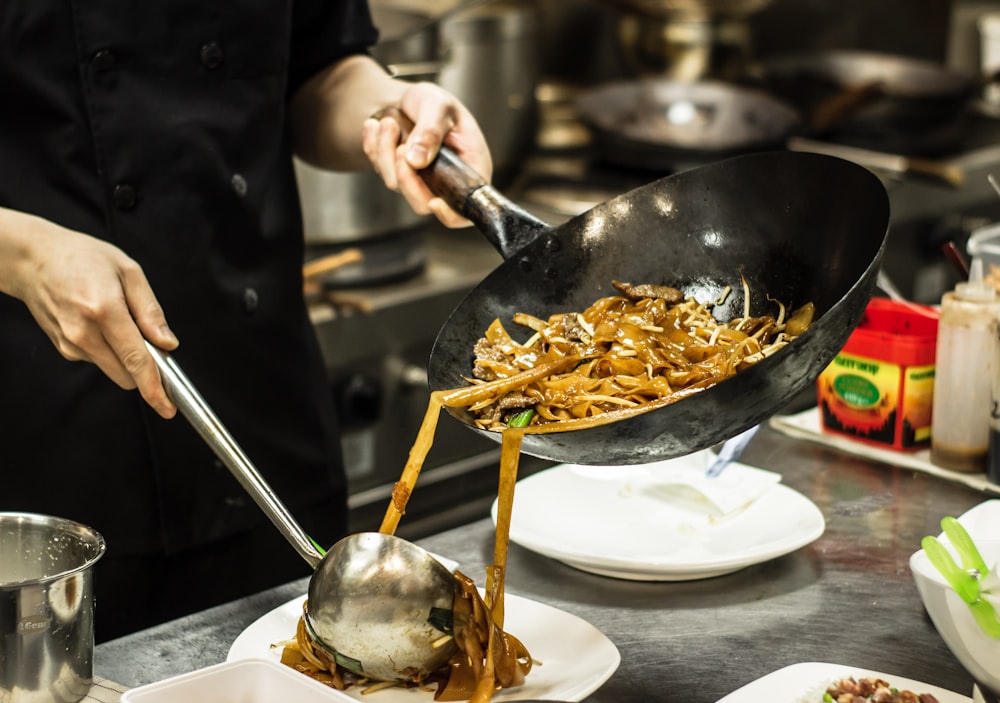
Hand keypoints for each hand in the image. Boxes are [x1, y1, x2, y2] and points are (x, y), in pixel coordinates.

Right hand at [9, 215, 178, 417]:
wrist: (34, 260)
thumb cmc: (83, 258)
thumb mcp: (128, 271)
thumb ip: (150, 311)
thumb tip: (168, 344)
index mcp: (104, 310)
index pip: (135, 359)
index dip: (154, 387)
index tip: (167, 407)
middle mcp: (84, 332)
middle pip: (126, 374)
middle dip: (146, 368)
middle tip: (152, 341)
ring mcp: (70, 344)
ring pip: (114, 369)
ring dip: (127, 357)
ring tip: (119, 320)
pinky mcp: (64, 349)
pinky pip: (100, 359)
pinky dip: (110, 349)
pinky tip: (102, 323)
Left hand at [362, 82, 492, 227]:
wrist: (409, 98)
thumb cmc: (434, 102)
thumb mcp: (438, 106)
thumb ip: (430, 131)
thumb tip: (416, 160)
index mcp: (470, 168)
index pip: (465, 209)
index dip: (451, 215)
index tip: (434, 203)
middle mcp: (446, 181)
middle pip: (423, 202)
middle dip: (406, 176)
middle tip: (401, 147)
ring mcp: (420, 181)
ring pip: (396, 184)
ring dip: (386, 152)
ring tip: (388, 123)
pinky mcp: (398, 176)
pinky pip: (380, 170)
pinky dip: (374, 147)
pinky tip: (375, 126)